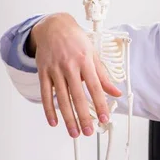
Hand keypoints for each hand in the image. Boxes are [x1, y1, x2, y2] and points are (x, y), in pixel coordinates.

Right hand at [31, 13, 121, 137]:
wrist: (53, 26)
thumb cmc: (76, 41)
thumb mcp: (93, 54)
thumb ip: (103, 76)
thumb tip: (116, 92)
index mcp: (85, 61)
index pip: (95, 87)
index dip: (100, 104)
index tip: (104, 118)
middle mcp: (70, 66)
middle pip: (77, 96)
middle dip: (83, 116)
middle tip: (88, 132)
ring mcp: (55, 70)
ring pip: (62, 98)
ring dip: (68, 118)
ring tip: (74, 133)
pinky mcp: (43, 72)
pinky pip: (46, 94)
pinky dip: (49, 109)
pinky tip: (54, 122)